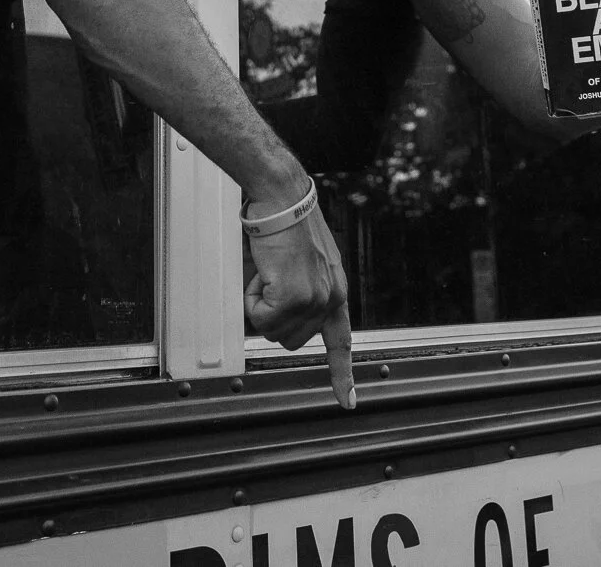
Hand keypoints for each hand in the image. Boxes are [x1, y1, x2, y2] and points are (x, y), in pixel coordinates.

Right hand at [243, 191, 355, 409]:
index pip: (342, 341)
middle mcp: (331, 299)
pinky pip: (260, 318)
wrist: (282, 199)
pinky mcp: (294, 297)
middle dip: (272, 318)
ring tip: (269, 272)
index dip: (342, 374)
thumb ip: (306, 293)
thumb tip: (283, 320)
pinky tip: (264, 272)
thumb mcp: (309, 264)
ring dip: (260, 305)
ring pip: (272, 331)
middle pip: (290, 340)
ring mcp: (314, 300)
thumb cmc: (288, 224)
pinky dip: (252, 299)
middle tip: (271, 283)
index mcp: (336, 292)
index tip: (347, 401)